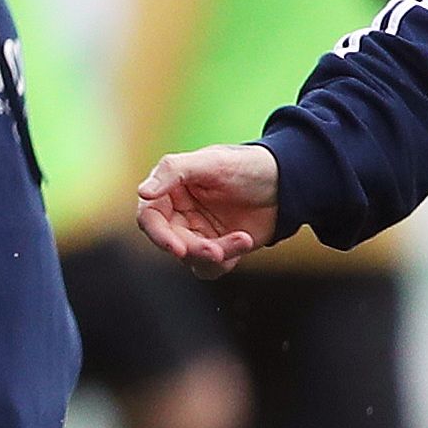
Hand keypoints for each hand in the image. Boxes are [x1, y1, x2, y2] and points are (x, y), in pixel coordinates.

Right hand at [136, 143, 279, 275]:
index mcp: (168, 191)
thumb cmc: (246, 164)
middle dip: (195, 250)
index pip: (149, 218)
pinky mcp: (218, 247)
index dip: (159, 236)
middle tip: (218, 252)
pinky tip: (246, 240)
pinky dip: (228, 258)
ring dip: (215, 255)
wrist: (285, 181)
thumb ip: (173, 171)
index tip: (178, 248)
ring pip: (193, 258)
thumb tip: (142, 193)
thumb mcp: (211, 161)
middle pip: (172, 243)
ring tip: (243, 239)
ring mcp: (198, 233)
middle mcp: (178, 214)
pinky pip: (213, 266)